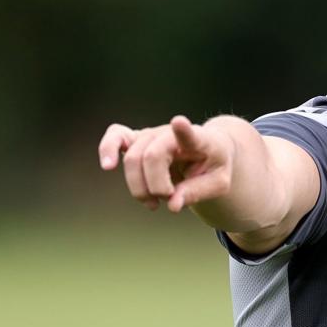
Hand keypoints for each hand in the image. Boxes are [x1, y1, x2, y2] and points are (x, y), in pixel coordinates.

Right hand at [98, 116, 233, 212]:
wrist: (208, 151)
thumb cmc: (214, 166)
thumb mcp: (219, 184)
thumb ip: (197, 193)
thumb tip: (172, 205)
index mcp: (200, 140)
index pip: (190, 134)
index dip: (183, 130)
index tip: (178, 121)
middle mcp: (172, 133)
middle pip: (151, 157)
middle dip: (156, 187)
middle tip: (169, 200)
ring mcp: (153, 134)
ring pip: (132, 158)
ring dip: (139, 188)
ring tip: (155, 203)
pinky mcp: (138, 139)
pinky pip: (116, 136)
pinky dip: (107, 148)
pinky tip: (107, 166)